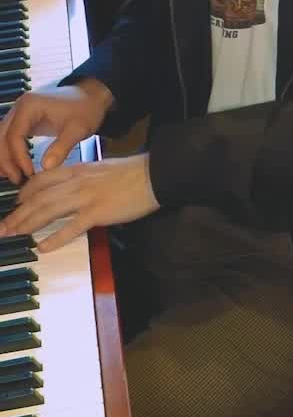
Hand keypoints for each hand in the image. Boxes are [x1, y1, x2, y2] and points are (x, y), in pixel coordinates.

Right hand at [0, 80, 114, 183]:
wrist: (91, 97)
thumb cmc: (85, 109)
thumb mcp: (77, 130)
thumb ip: (61, 147)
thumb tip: (46, 167)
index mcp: (30, 106)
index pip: (14, 135)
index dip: (19, 157)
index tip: (29, 173)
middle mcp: (20, 107)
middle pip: (2, 136)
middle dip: (6, 160)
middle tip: (17, 179)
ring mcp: (20, 112)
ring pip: (2, 137)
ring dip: (5, 157)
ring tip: (14, 176)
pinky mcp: (23, 119)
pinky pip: (10, 136)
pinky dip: (10, 151)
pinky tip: (14, 167)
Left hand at [0, 152, 158, 253]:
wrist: (153, 175)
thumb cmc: (130, 173)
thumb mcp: (99, 170)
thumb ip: (81, 178)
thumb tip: (69, 189)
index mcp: (77, 170)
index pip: (42, 180)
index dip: (24, 193)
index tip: (15, 204)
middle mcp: (76, 182)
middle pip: (39, 197)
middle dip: (17, 213)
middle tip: (4, 227)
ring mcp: (86, 197)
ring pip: (48, 210)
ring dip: (27, 223)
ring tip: (14, 234)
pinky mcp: (98, 213)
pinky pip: (72, 227)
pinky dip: (55, 238)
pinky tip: (43, 247)